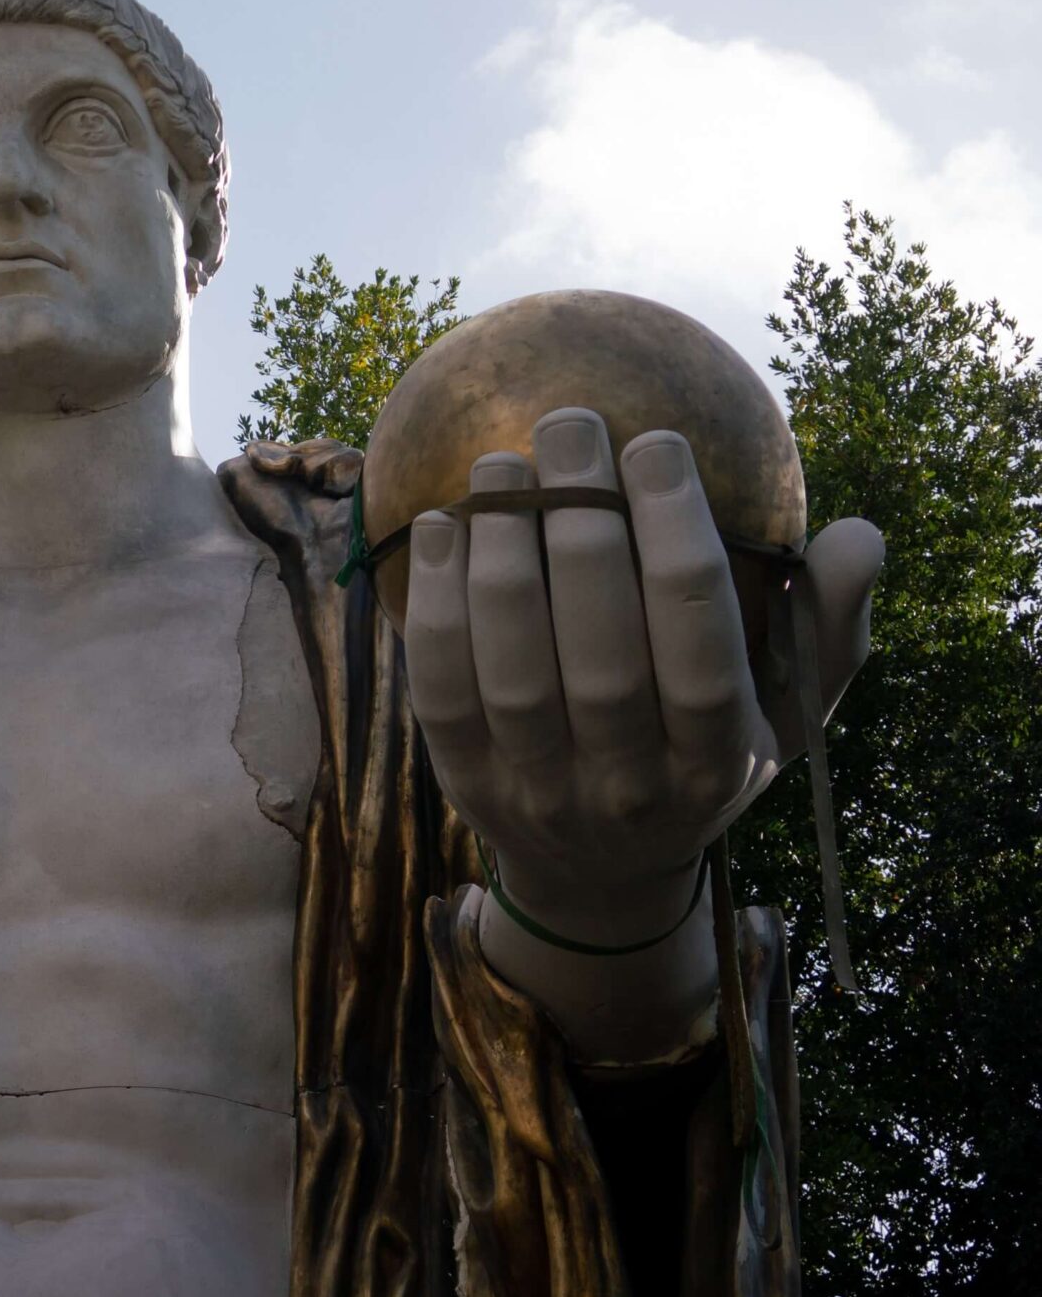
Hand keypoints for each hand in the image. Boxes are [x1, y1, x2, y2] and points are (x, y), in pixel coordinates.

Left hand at [404, 407, 881, 947]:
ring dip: (501, 556)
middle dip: (581, 527)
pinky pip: (440, 690)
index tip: (656, 442)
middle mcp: (628, 788)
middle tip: (568, 423)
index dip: (676, 538)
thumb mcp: (789, 709)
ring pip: (512, 672)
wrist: (600, 872)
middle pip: (600, 657)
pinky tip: (439, 523)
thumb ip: (829, 625)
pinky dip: (436, 604)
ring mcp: (538, 793)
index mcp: (718, 762)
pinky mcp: (464, 784)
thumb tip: (860, 535)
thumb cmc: (705, 754)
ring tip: (502, 462)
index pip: (700, 644)